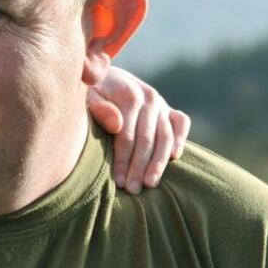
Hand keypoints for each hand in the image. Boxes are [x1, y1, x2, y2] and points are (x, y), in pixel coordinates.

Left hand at [87, 67, 190, 194]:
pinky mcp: (169, 108)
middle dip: (139, 167)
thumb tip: (117, 125)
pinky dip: (181, 139)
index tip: (118, 181)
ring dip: (159, 163)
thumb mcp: (86, 96)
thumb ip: (98, 108)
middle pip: (147, 139)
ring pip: (165, 137)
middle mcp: (149, 97)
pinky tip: (173, 159)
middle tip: (133, 190)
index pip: (127, 135)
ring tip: (150, 184)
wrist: (103, 76)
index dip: (122, 160)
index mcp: (128, 94)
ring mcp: (161, 103)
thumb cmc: (90, 92)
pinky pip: (181, 123)